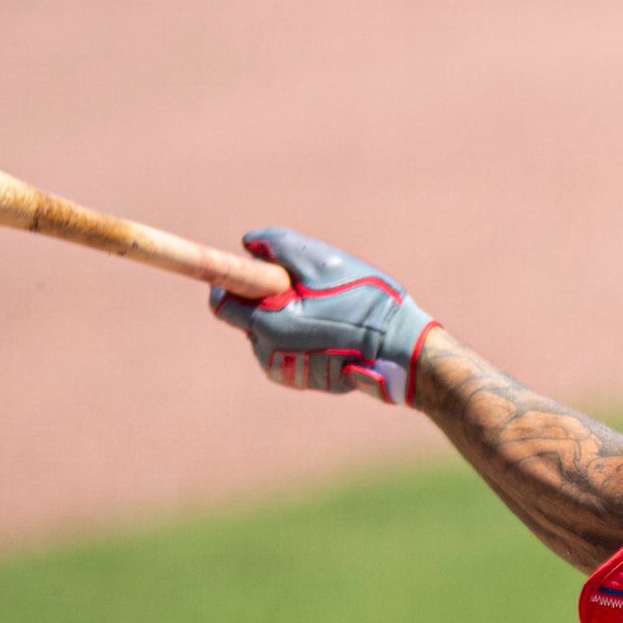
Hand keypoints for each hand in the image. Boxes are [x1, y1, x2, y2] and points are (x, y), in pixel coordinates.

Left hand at [209, 227, 437, 404]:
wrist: (402, 351)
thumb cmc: (365, 304)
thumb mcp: (324, 263)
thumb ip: (280, 246)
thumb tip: (248, 243)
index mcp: (267, 323)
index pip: (221, 301)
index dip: (232, 279)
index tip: (258, 268)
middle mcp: (267, 353)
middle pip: (247, 316)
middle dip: (268, 297)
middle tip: (308, 288)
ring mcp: (284, 370)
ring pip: (268, 332)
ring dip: (286, 316)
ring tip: (328, 309)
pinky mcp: (302, 379)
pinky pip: (287, 349)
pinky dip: (301, 335)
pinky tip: (334, 330)